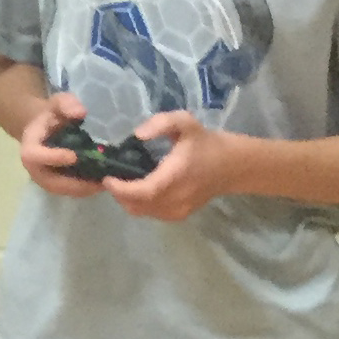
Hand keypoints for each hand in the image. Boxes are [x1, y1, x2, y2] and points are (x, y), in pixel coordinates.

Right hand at [19, 91, 102, 196]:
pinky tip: (105, 181)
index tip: (74, 156)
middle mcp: (35, 169)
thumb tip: (80, 113)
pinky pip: (72, 191)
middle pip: (52, 182)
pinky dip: (88, 188)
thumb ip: (66, 104)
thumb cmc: (51, 115)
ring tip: (107, 181)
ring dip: (85, 188)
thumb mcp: (57, 103)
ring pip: (65, 190)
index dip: (54, 158)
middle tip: (100, 177)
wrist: (45, 129)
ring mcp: (46, 180)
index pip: (36, 157)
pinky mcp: (58, 186)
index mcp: (29, 148)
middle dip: (76, 182)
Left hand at [103, 111, 233, 220]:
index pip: (142, 192)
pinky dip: (139, 204)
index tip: (107, 177)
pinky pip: (151, 214)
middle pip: (137, 205)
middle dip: (119, 193)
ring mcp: (178, 211)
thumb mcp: (185, 122)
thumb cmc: (205, 143)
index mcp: (176, 177)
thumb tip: (137, 134)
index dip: (121, 189)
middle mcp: (176, 198)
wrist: (231, 166)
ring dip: (127, 200)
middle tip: (112, 177)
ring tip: (124, 182)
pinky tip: (139, 189)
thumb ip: (161, 123)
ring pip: (141, 212)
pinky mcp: (180, 216)